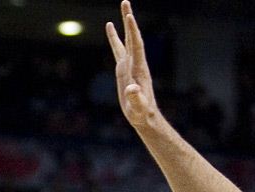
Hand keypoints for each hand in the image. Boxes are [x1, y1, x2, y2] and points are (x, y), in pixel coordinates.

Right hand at [106, 1, 159, 128]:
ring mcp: (129, 64)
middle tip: (125, 1)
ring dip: (123, 24)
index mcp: (138, 69)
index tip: (129, 17)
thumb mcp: (138, 107)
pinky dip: (115, 37)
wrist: (144, 116)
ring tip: (122, 7)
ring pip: (125, 40)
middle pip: (132, 37)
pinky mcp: (123, 68)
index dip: (133, 32)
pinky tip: (110, 27)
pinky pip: (118, 49)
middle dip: (129, 19)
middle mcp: (135, 63)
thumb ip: (136, 98)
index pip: (136, 46)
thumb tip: (132, 89)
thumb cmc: (141, 113)